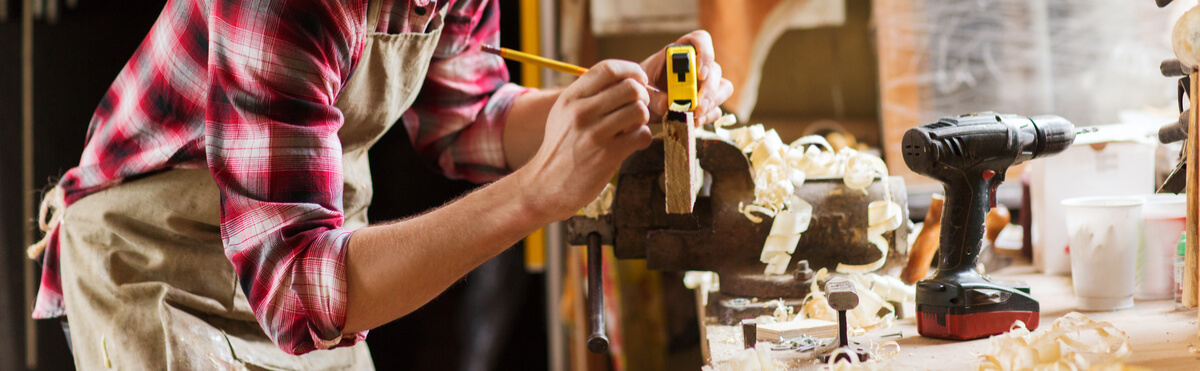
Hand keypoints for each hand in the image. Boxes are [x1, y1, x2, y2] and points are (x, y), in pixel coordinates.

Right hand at [517, 60, 653, 219]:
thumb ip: (590, 96)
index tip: (639, 79)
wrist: (546, 184)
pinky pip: (642, 135)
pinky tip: (631, 143)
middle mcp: (581, 112)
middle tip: (638, 106)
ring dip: (643, 118)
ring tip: (633, 127)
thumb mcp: (564, 114)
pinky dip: (642, 138)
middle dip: (642, 96)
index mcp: (571, 97)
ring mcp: (595, 134)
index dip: (631, 70)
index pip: (608, 69)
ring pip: (640, 110)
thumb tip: (627, 81)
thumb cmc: (561, 147)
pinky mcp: (608, 155)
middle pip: (631, 88)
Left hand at [641, 30, 734, 125]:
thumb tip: (668, 105)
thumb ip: (654, 96)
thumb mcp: (643, 89)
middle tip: (697, 107)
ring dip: (711, 104)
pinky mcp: (709, 101)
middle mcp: (698, 64)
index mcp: (681, 51)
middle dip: (708, 91)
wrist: (643, 102)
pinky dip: (707, 117)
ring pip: (723, 88)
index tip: (700, 74)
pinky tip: (693, 122)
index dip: (705, 54)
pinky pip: (717, 108)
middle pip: (715, 70)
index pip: (701, 40)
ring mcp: (707, 83)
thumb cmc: (644, 87)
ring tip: (695, 117)